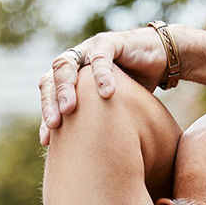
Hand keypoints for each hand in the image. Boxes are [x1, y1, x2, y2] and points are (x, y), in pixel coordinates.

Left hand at [39, 27, 168, 144]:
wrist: (159, 60)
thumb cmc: (136, 88)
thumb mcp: (113, 109)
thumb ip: (97, 123)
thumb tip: (90, 161)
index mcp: (72, 77)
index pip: (50, 94)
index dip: (46, 115)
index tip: (47, 140)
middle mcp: (76, 61)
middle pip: (52, 78)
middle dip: (51, 102)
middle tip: (55, 124)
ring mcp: (89, 49)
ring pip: (68, 64)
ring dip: (66, 87)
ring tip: (69, 108)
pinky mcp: (109, 42)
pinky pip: (100, 57)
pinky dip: (102, 74)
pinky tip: (107, 93)